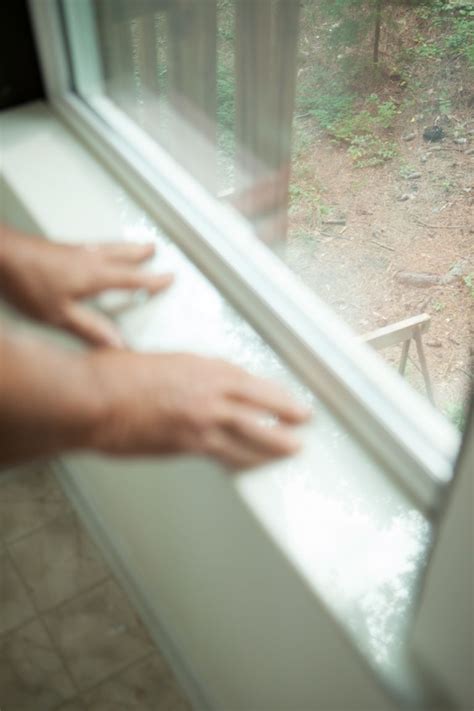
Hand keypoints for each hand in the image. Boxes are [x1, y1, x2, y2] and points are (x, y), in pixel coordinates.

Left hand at [0, 226, 172, 346]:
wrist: (0, 255)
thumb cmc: (27, 282)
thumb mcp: (60, 315)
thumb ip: (90, 329)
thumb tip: (117, 343)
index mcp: (95, 276)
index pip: (132, 278)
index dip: (153, 280)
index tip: (169, 278)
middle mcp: (88, 259)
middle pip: (122, 254)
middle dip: (140, 254)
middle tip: (154, 250)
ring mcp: (73, 251)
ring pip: (107, 247)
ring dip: (123, 247)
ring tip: (133, 245)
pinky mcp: (59, 248)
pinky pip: (91, 246)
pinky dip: (102, 247)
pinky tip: (95, 250)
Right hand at [89, 351, 310, 467]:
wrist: (95, 398)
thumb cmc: (114, 375)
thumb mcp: (157, 362)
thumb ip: (182, 374)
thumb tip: (190, 384)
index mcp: (202, 366)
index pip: (247, 380)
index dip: (270, 390)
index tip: (282, 396)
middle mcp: (208, 392)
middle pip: (260, 404)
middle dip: (286, 414)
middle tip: (304, 419)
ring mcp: (202, 420)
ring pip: (251, 434)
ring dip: (275, 443)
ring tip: (293, 448)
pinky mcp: (188, 445)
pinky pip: (224, 456)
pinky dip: (241, 461)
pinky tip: (251, 466)